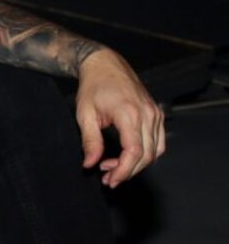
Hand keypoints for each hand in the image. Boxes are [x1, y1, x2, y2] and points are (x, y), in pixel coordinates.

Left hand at [75, 48, 164, 187]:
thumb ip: (89, 141)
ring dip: (137, 164)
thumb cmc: (93, 86)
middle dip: (128, 171)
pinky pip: (158, 141)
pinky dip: (146, 153)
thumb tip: (90, 164)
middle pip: (147, 155)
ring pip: (155, 150)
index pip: (134, 151)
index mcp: (129, 113)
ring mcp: (155, 113)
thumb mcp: (84, 114)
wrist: (105, 64)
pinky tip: (127, 156)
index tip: (110, 179)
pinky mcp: (157, 113)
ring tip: (114, 168)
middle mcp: (147, 114)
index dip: (124, 170)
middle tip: (108, 178)